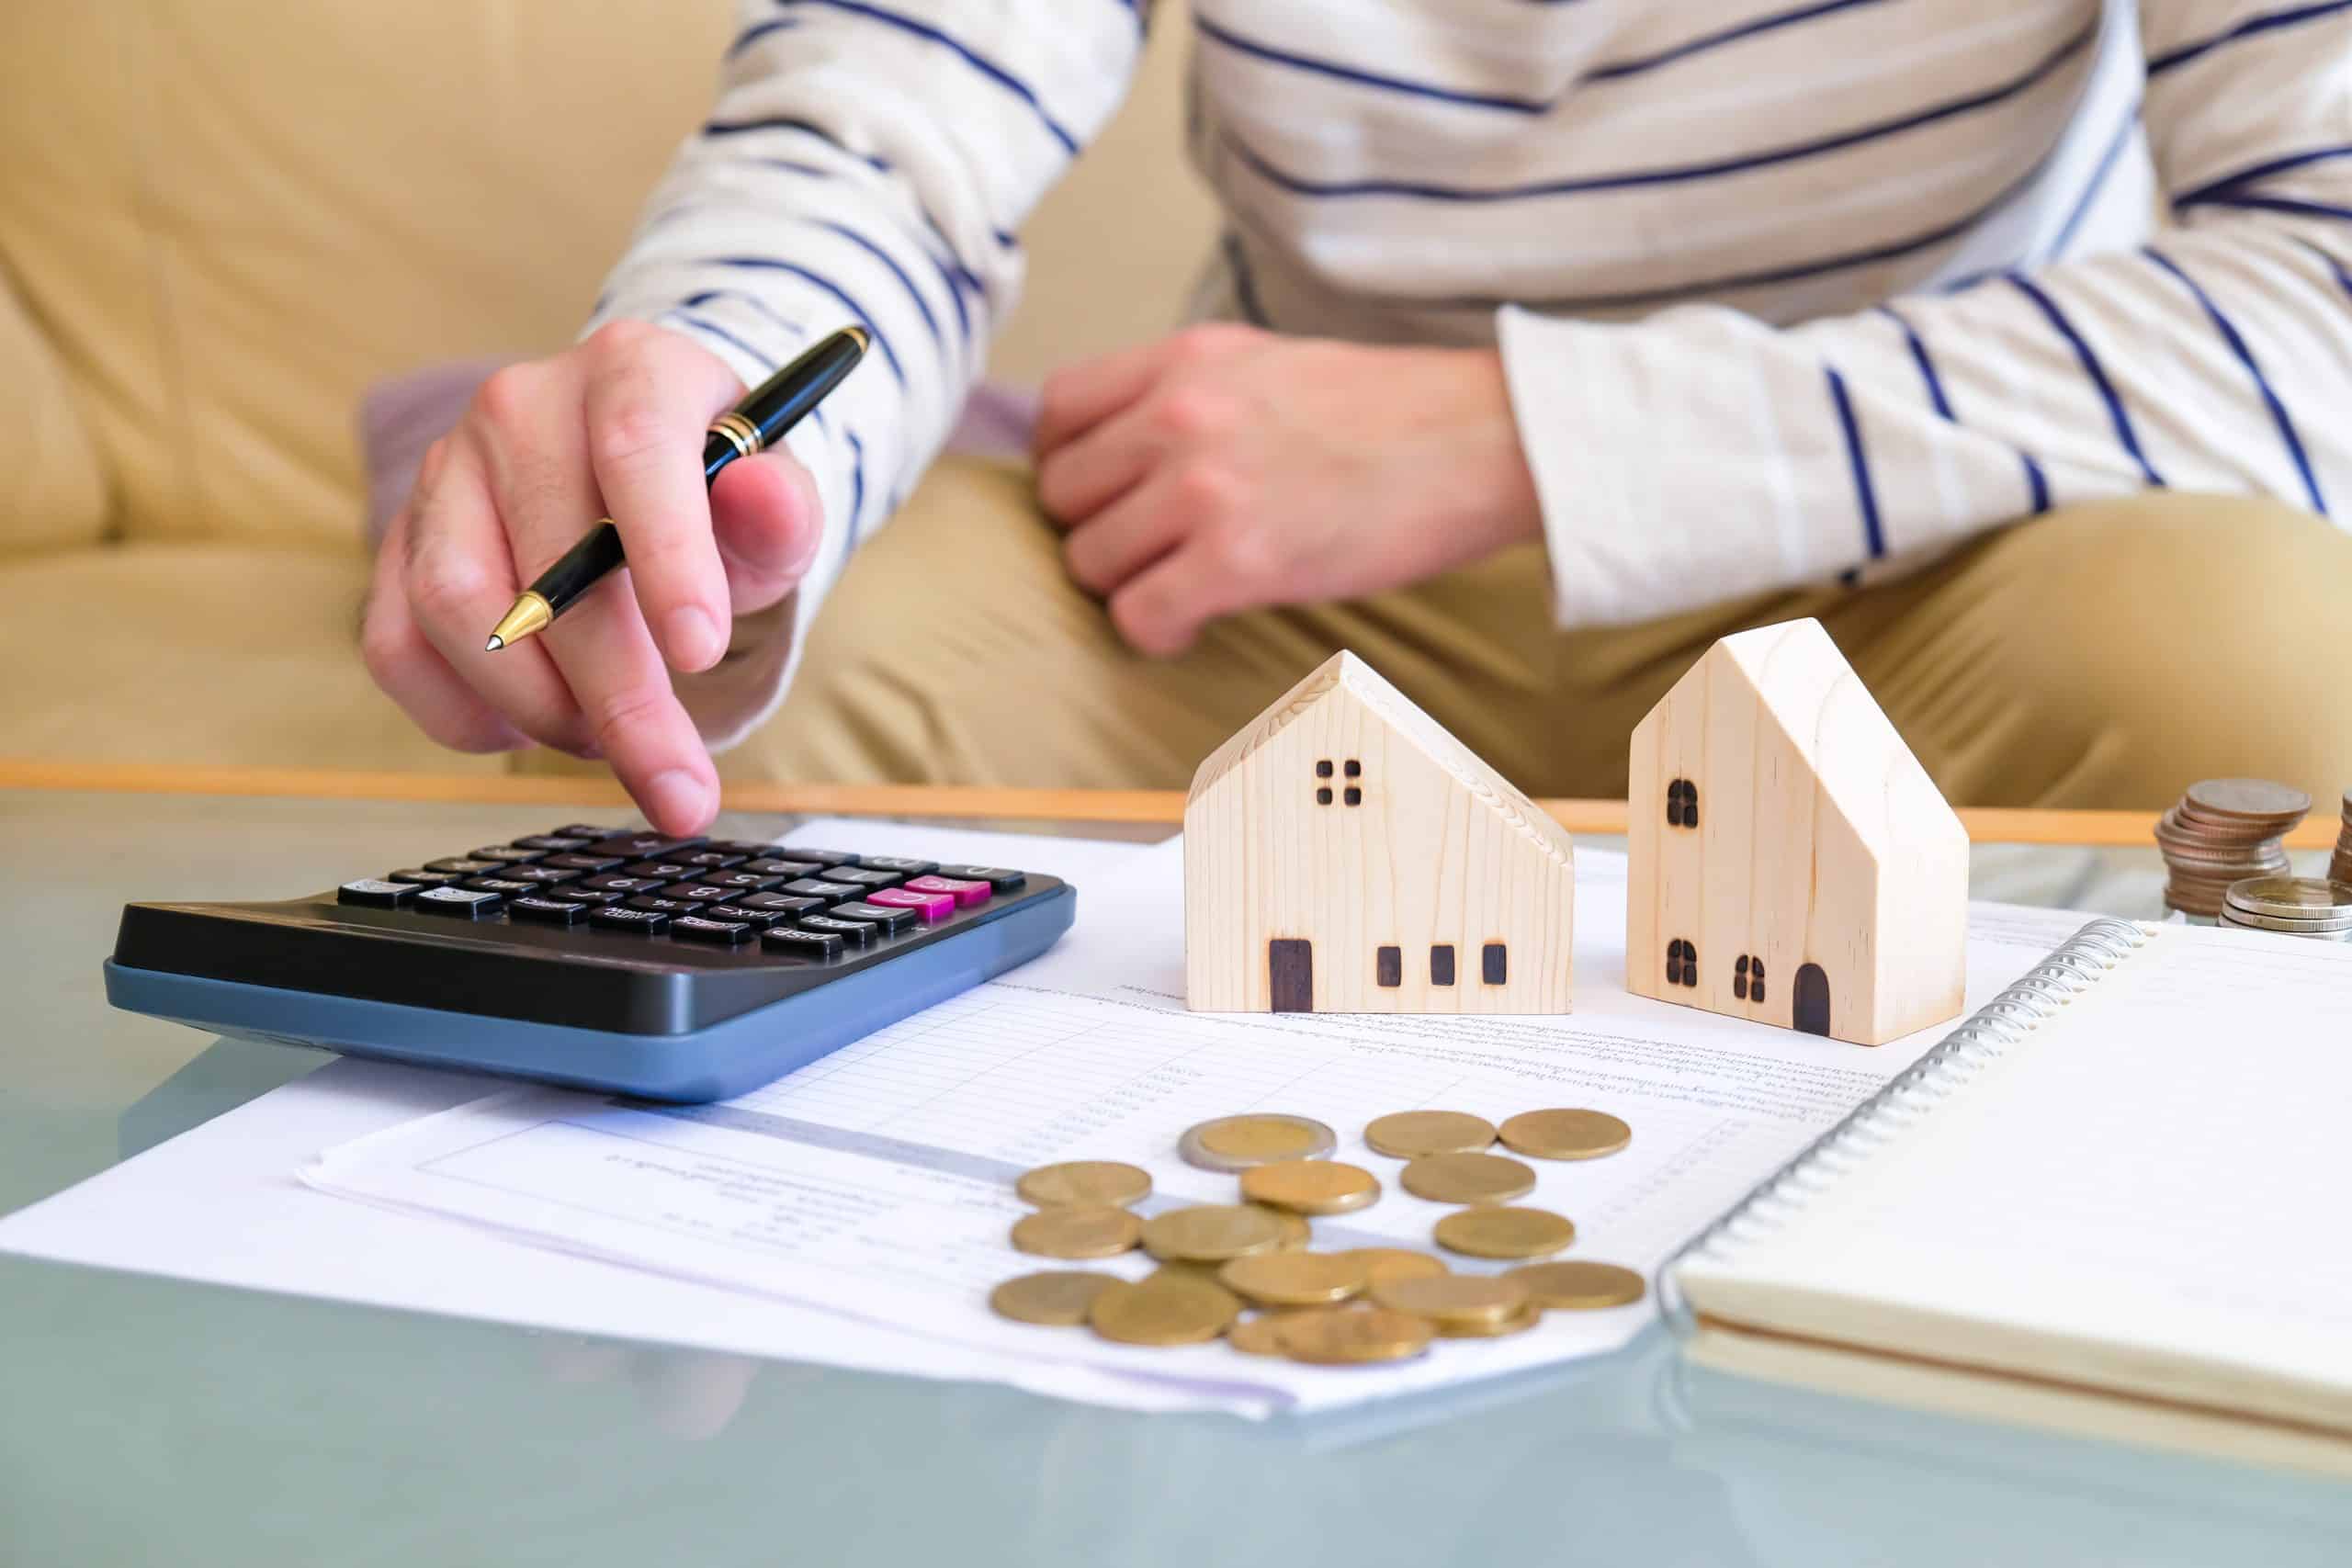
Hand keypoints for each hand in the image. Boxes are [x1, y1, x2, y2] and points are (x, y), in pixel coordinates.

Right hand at [361, 323, 824, 833]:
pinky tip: (530, 728)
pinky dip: (462, 715)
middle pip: (548, 560)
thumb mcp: (773, 501)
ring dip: (539, 705)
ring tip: (610, 738)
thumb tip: (767, 500)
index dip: (666, 554)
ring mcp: (445, 472)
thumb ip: (781, 512)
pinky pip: (397, 645)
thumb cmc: (715, 496)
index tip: (702, 656)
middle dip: (620, 695)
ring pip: (456, 606)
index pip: (636, 447)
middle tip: (679, 784)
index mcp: (629, 370)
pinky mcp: (398, 541)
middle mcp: (521, 406)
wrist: (642, 478)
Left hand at [1033, 324, 1542, 655]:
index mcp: (1185, 359)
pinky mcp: (1236, 558)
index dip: (1069, 465)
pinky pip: (1137, 614)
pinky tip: (1195, 622)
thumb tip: (1126, 449)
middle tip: (1150, 552)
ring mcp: (1203, 486)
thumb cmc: (1393, 415)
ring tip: (1181, 587)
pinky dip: (1156, 631)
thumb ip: (1190, 394)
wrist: (1486, 442)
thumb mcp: (1270, 364)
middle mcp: (1179, 413)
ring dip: (1127, 585)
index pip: (1058, 411)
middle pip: (1062, 494)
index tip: (1103, 496)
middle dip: (1097, 531)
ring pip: (1089, 561)